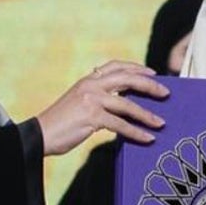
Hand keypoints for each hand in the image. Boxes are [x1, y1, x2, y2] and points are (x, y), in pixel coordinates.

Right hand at [37, 61, 168, 155]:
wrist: (39, 135)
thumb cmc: (60, 123)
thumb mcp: (78, 102)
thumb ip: (96, 97)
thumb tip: (122, 102)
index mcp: (88, 80)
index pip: (115, 66)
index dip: (136, 67)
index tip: (152, 72)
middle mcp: (91, 85)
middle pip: (127, 79)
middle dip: (149, 85)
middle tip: (166, 93)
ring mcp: (91, 100)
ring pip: (127, 104)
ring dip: (147, 114)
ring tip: (161, 123)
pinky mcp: (91, 117)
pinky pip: (120, 124)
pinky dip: (136, 132)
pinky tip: (147, 138)